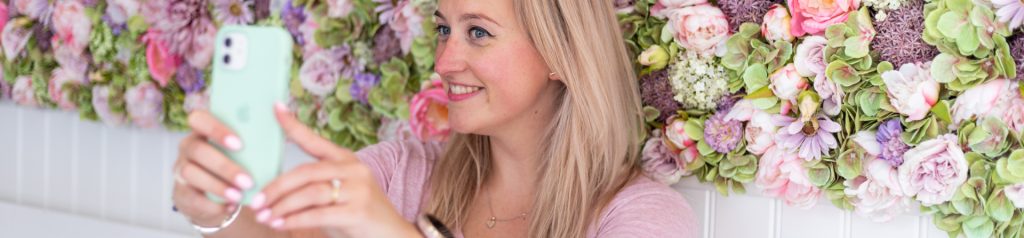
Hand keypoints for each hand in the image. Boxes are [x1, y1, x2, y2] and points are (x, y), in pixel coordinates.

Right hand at [173, 111, 253, 225]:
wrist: (216, 196)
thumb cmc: (237, 165)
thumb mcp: (244, 152)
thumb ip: (254, 140)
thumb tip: (282, 124)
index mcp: (203, 130)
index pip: (200, 119)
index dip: (217, 130)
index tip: (240, 145)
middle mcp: (188, 147)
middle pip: (197, 149)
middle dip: (224, 165)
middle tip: (248, 180)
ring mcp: (181, 169)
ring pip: (191, 173)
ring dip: (218, 186)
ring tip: (240, 196)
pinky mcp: (181, 192)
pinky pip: (192, 196)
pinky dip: (212, 203)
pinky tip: (229, 206)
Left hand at [247, 103, 420, 237]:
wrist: (391, 234)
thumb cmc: (358, 213)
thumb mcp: (339, 192)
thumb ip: (315, 185)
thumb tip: (273, 190)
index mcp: (346, 159)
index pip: (315, 140)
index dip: (294, 125)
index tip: (275, 108)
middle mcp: (353, 169)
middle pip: (306, 172)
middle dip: (276, 188)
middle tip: (256, 202)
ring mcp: (358, 190)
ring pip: (309, 193)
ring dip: (282, 207)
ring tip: (264, 217)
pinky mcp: (357, 211)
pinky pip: (317, 214)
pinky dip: (294, 220)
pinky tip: (280, 225)